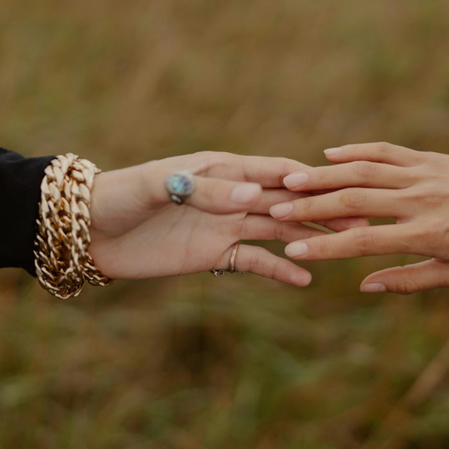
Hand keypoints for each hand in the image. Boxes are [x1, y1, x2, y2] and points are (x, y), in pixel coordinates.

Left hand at [87, 151, 363, 286]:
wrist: (88, 231)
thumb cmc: (120, 195)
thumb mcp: (158, 186)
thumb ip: (205, 189)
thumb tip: (253, 194)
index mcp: (222, 169)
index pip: (275, 172)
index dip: (307, 180)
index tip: (341, 189)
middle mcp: (232, 195)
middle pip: (287, 203)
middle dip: (322, 210)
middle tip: (360, 221)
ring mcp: (226, 225)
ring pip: (279, 231)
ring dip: (309, 238)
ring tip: (344, 248)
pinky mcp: (214, 255)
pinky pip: (254, 262)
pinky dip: (279, 270)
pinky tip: (306, 279)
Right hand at [268, 144, 448, 293]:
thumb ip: (409, 279)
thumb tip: (364, 286)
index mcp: (426, 234)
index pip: (364, 241)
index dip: (324, 247)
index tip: (293, 250)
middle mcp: (419, 201)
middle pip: (354, 200)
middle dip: (311, 206)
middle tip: (276, 208)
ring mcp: (421, 174)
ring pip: (363, 171)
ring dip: (324, 175)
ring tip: (290, 179)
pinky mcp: (426, 157)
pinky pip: (385, 151)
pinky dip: (355, 151)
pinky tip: (329, 155)